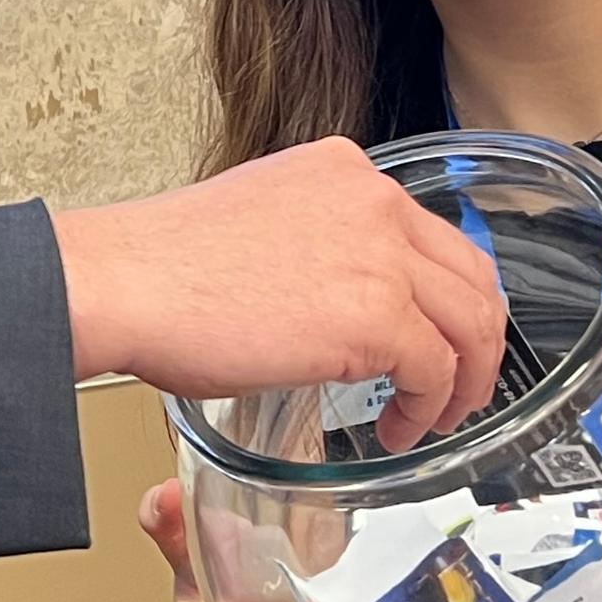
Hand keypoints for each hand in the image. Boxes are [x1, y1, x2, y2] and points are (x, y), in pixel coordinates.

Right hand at [55, 138, 506, 448]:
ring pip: (470, 324)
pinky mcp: (376, 314)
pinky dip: (425, 409)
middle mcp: (373, 200)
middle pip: (471, 275)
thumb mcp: (259, 226)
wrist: (124, 282)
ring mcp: (380, 254)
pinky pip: (435, 370)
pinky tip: (396, 428)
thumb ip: (315, 247)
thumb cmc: (161, 268)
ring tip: (436, 418)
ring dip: (463, 382)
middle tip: (460, 386)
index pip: (432, 234)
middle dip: (476, 341)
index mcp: (344, 173)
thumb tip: (333, 302)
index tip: (440, 335)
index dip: (448, 295)